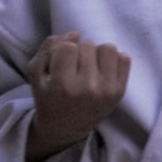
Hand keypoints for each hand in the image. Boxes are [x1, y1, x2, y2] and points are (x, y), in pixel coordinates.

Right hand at [26, 31, 129, 161]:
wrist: (65, 128)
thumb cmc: (48, 97)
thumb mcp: (36, 73)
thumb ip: (49, 47)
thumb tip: (75, 33)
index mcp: (62, 85)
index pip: (68, 46)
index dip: (63, 51)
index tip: (60, 64)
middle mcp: (87, 88)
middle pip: (88, 45)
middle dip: (80, 53)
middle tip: (74, 69)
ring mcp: (106, 90)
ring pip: (107, 48)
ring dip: (97, 54)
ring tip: (89, 67)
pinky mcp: (119, 92)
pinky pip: (124, 58)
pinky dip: (113, 60)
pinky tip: (102, 71)